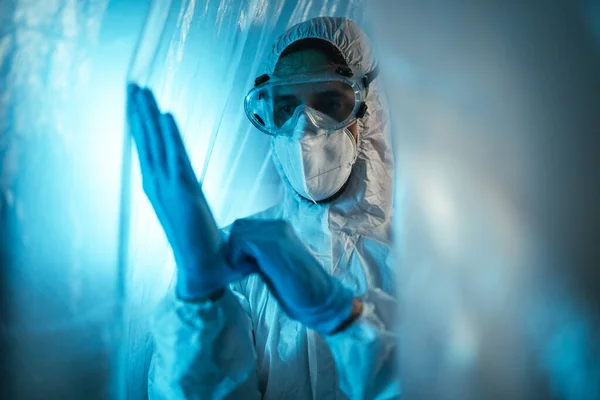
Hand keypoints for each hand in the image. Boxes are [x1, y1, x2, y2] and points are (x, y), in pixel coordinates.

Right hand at [126, 84, 254, 298]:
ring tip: (140, 90)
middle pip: (146, 142)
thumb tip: (209, 206)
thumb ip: (198, 206)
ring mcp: (166, 189)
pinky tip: (164, 114)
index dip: (142, 127)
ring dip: (147, 115)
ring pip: (154, 144)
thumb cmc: (203, 250)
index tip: (138, 105)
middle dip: (139, 113)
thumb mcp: (196, 219)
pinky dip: (168, 135)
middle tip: (133, 86)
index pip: (150, 152)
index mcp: (160, 191)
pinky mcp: (181, 193)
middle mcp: (158, 186)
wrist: (203, 272)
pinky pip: (174, 156)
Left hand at [228, 218, 358, 333]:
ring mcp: (277, 233)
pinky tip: (250, 272)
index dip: (238, 247)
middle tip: (244, 269)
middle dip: (234, 248)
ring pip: (238, 232)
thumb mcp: (275, 265)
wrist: (321, 299)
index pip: (246, 226)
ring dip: (235, 253)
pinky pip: (241, 241)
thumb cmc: (298, 288)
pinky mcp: (273, 245)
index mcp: (281, 230)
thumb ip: (260, 254)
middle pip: (239, 226)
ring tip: (247, 271)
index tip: (244, 266)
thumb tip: (236, 253)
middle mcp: (279, 226)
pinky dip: (238, 258)